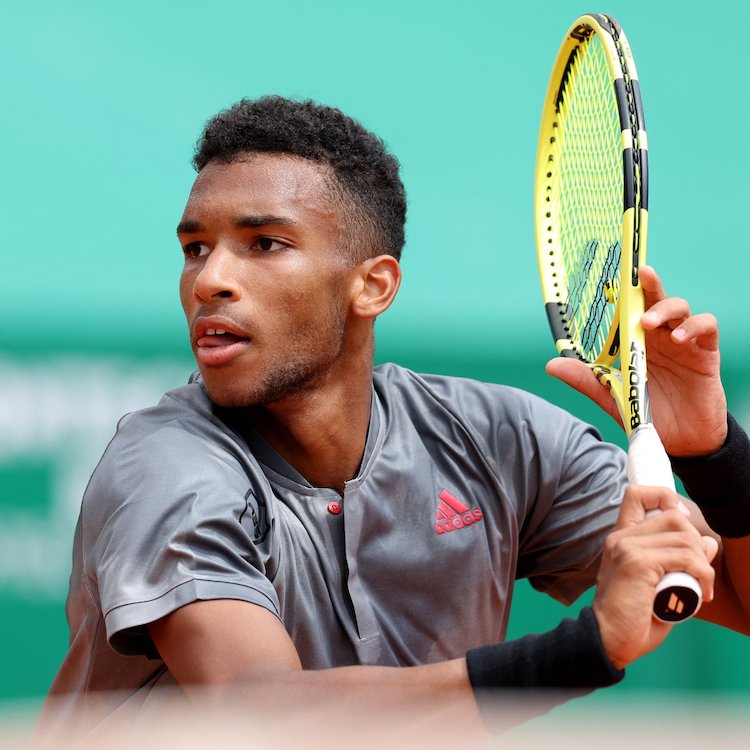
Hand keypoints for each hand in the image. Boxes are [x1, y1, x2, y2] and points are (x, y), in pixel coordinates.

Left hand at [546, 265, 726, 455]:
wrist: (680, 441)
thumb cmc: (647, 412)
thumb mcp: (612, 396)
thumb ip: (586, 379)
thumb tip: (550, 365)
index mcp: (637, 341)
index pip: (631, 309)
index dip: (625, 292)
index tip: (613, 278)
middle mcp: (660, 337)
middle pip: (656, 299)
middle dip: (648, 285)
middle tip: (640, 277)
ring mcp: (685, 343)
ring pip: (680, 308)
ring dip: (665, 309)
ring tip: (649, 323)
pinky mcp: (706, 354)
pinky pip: (706, 327)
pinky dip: (694, 326)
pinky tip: (680, 338)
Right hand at [592, 485, 717, 669]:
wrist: (608, 640)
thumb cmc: (632, 617)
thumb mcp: (659, 584)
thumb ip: (680, 562)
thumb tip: (707, 543)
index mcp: (621, 538)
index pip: (637, 495)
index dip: (665, 498)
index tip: (683, 524)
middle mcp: (620, 537)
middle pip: (673, 517)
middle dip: (696, 543)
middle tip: (700, 573)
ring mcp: (626, 548)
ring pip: (683, 538)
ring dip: (703, 565)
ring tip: (702, 588)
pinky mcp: (636, 563)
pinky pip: (684, 558)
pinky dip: (701, 574)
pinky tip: (701, 594)